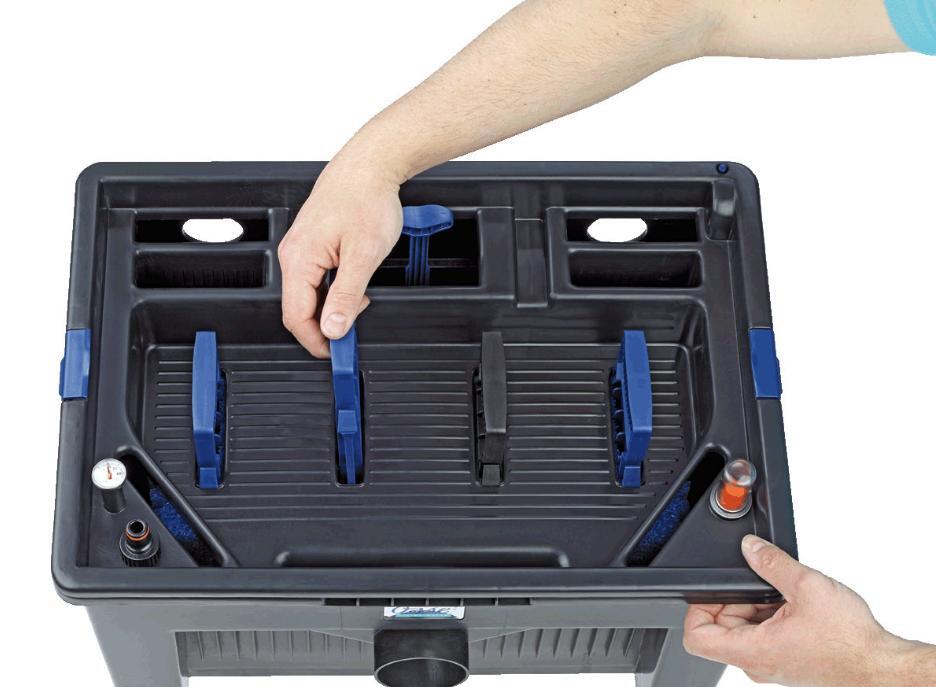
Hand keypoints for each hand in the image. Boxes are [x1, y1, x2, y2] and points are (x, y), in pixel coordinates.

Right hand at [278, 154, 402, 357]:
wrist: (369, 167)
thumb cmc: (367, 200)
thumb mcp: (364, 255)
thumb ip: (346, 296)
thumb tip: (333, 329)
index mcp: (299, 260)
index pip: (296, 317)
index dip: (316, 341)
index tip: (337, 353)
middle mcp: (293, 255)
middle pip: (299, 309)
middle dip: (326, 325)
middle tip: (355, 328)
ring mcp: (300, 250)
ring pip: (308, 295)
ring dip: (333, 308)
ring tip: (360, 300)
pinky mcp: (312, 246)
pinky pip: (314, 280)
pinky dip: (333, 292)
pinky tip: (354, 286)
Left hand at [684, 535, 914, 685]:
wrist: (880, 667)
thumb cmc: (851, 641)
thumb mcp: (807, 587)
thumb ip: (772, 563)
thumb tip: (750, 548)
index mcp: (753, 651)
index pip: (695, 638)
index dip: (696, 608)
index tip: (712, 589)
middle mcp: (757, 663)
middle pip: (719, 628)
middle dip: (733, 600)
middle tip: (757, 583)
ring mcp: (771, 664)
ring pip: (743, 630)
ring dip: (754, 606)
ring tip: (782, 593)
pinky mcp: (785, 660)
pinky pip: (763, 635)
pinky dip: (770, 615)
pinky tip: (793, 604)